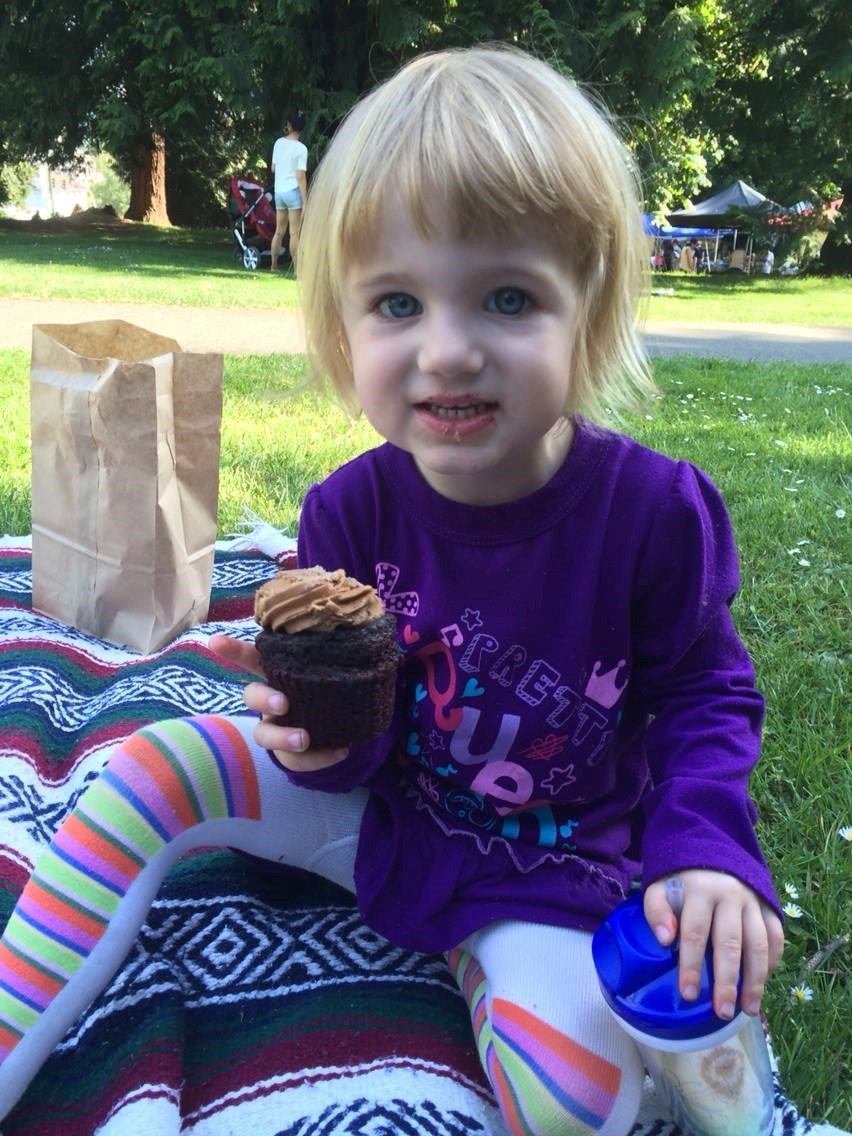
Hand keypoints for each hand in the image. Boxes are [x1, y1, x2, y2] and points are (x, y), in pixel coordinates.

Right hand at [207, 633, 348, 771]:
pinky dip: (317, 759)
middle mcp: (272, 698)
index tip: (214, 642)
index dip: (233, 650)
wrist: (352, 718)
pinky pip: (295, 761)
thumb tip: (359, 621)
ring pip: (264, 735)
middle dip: (263, 699)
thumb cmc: (335, 682)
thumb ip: (340, 646)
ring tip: (305, 739)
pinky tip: (341, 751)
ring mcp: (278, 727)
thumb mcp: (337, 663)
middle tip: (283, 704)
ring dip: (282, 737)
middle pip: (251, 697)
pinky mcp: (292, 753)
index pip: (251, 657)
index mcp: (279, 671)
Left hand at [644, 869, 783, 1020]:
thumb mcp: (659, 887)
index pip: (695, 933)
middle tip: (722, 1012)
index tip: (688, 994)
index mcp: (700, 891)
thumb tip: (665, 940)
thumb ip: (656, 910)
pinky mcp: (768, 905)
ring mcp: (753, 900)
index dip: (692, 965)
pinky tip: (764, 983)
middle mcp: (730, 895)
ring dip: (755, 979)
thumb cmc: (680, 880)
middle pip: (730, 943)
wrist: (709, 848)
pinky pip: (776, 936)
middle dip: (727, 981)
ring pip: (759, 944)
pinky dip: (773, 961)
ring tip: (748, 1009)